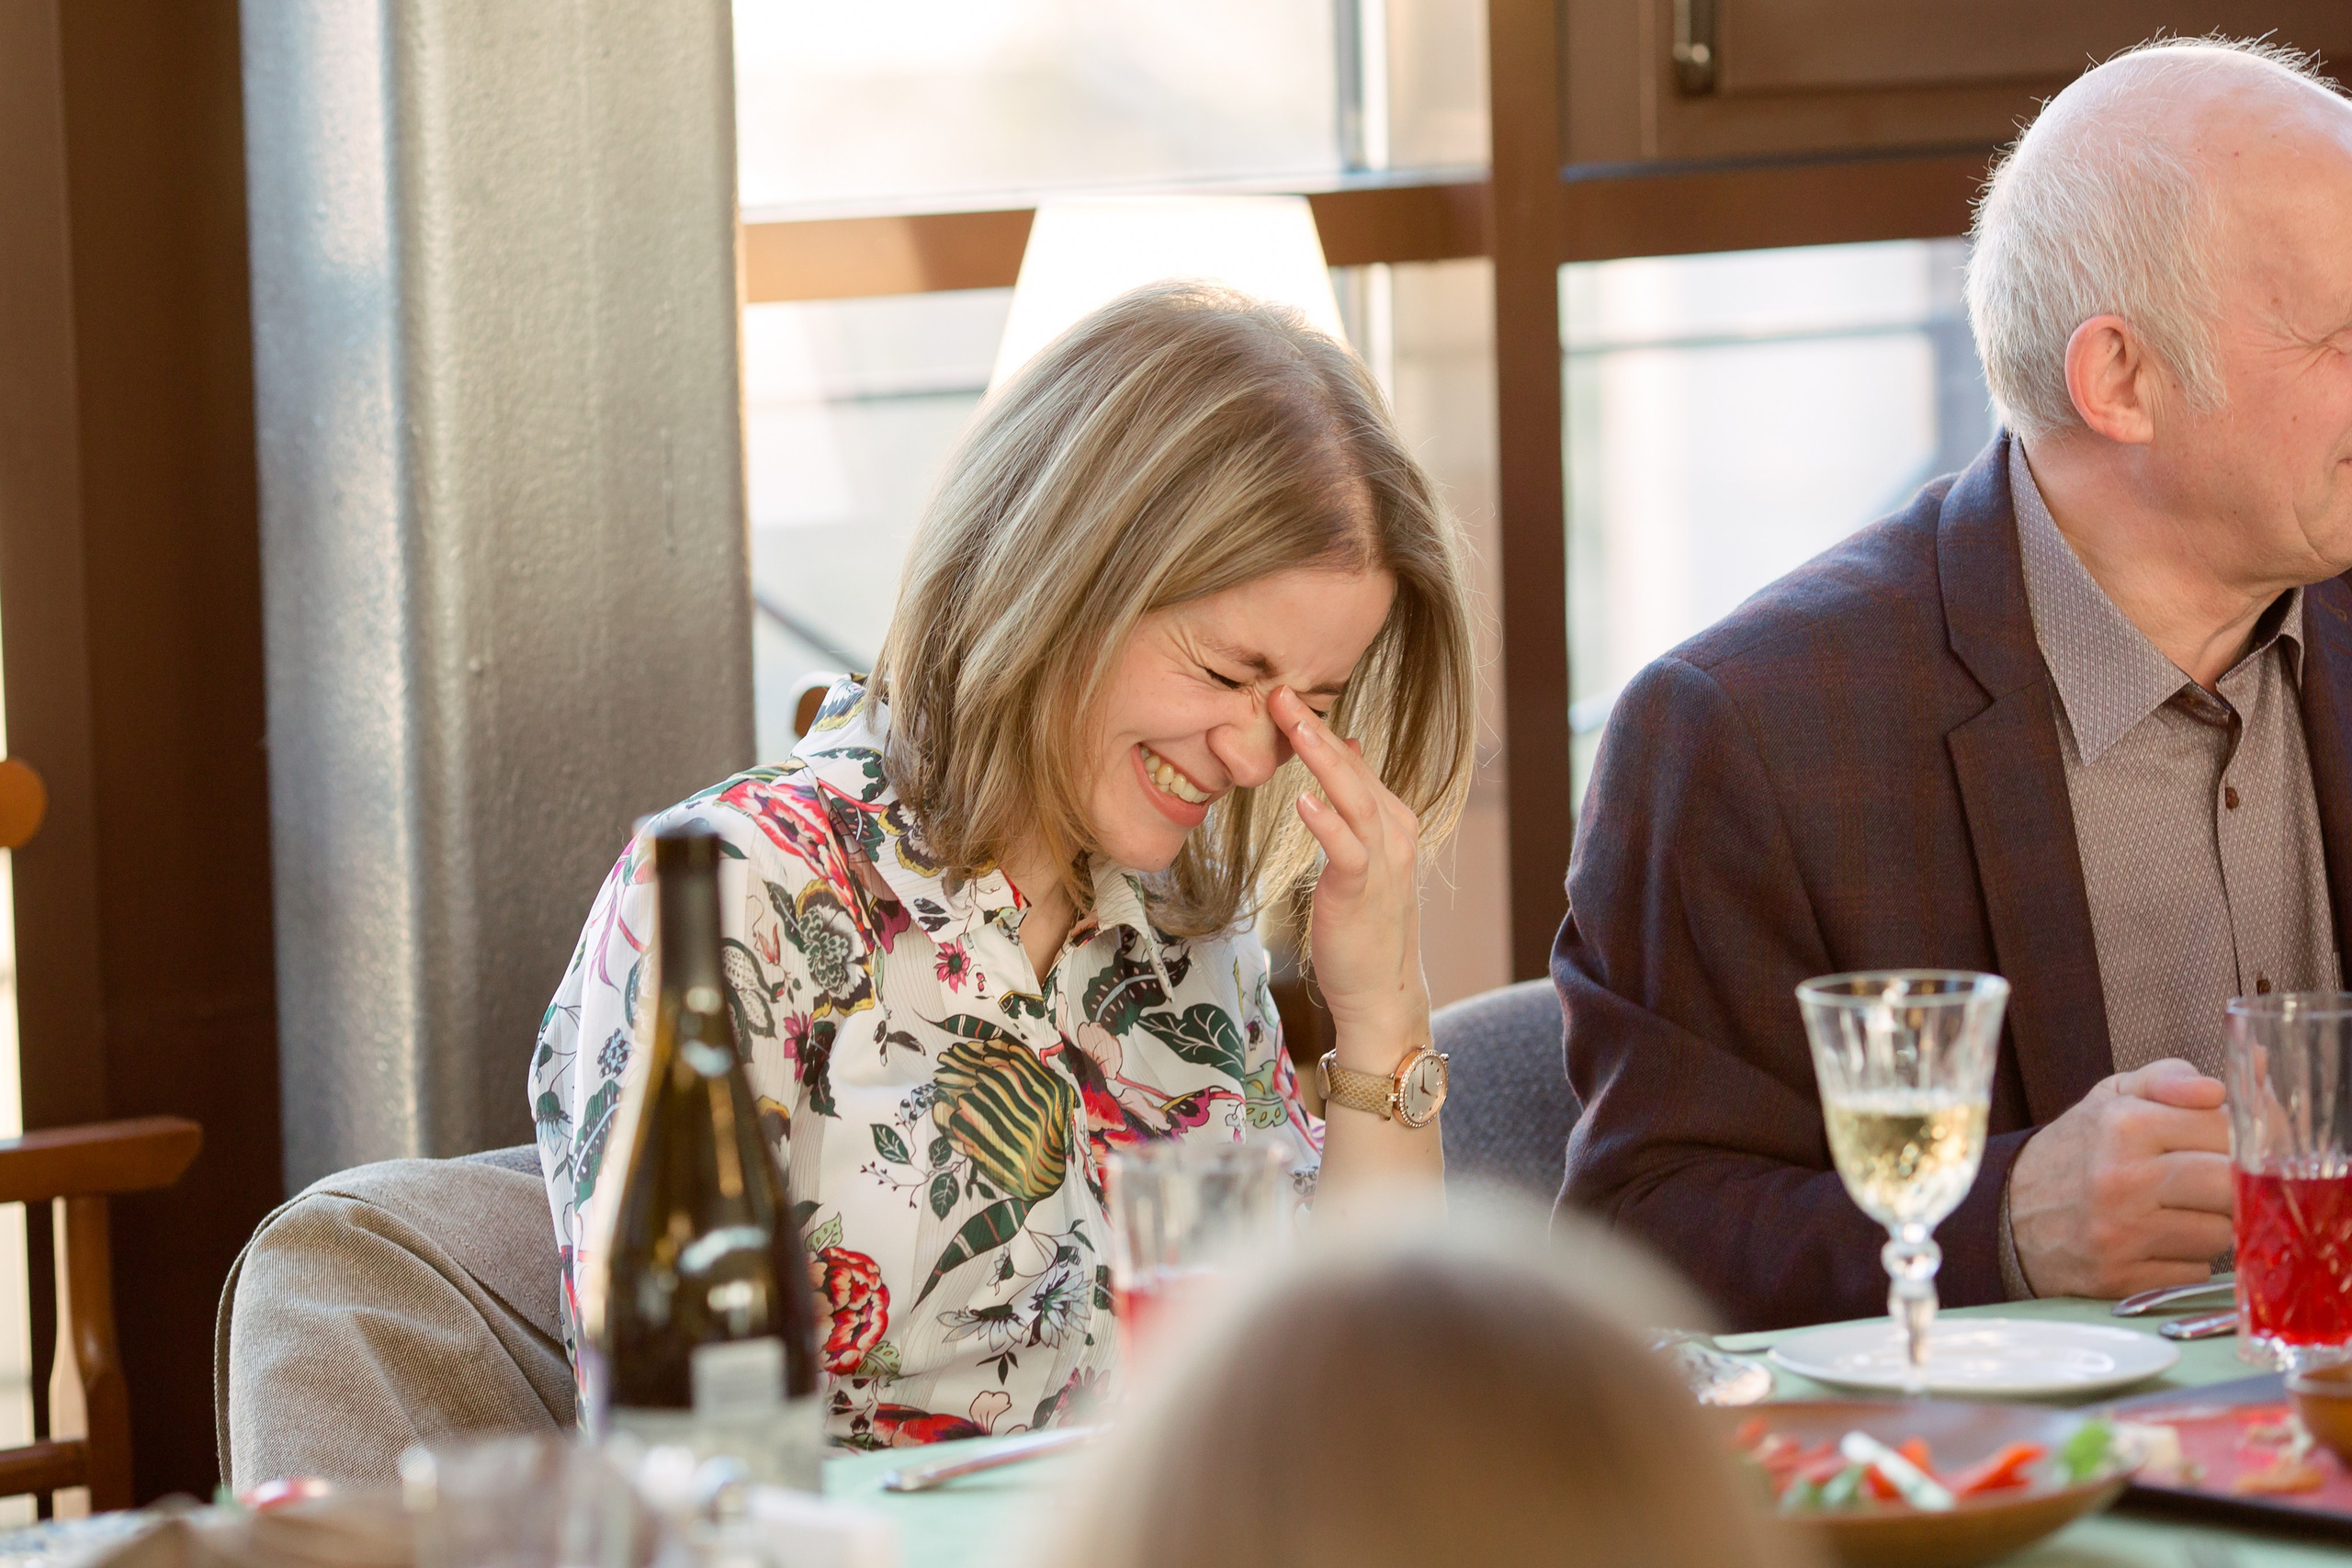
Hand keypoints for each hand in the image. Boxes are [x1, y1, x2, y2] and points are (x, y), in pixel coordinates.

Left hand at [1269, 687, 1428, 1062]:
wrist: (1380, 990)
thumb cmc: (1362, 925)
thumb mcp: (1359, 857)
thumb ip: (1352, 807)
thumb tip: (1343, 749)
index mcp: (1392, 821)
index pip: (1355, 763)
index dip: (1320, 728)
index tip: (1284, 694)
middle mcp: (1395, 833)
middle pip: (1354, 769)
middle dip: (1316, 728)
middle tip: (1278, 690)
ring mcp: (1383, 861)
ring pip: (1353, 797)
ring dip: (1322, 758)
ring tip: (1291, 725)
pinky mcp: (1362, 890)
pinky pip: (1346, 849)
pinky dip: (1326, 821)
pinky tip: (1302, 800)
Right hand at [2008, 1058, 2232, 1298]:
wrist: (2008, 1212)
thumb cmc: (2077, 1150)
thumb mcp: (2112, 1098)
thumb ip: (2171, 1078)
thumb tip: (2233, 1082)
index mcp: (2122, 1124)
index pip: (2224, 1129)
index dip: (2238, 1136)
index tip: (2227, 1143)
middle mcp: (2121, 1178)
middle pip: (2231, 1184)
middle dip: (2232, 1183)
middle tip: (2210, 1181)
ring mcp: (2120, 1233)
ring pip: (2220, 1234)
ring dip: (2210, 1224)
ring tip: (2177, 1211)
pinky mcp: (2121, 1279)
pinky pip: (2193, 1273)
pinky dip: (2185, 1260)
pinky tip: (2157, 1242)